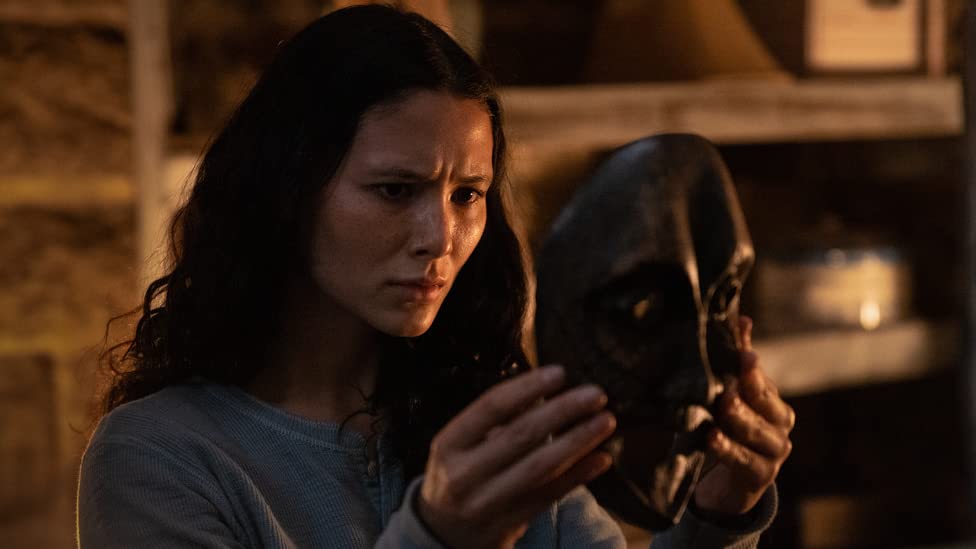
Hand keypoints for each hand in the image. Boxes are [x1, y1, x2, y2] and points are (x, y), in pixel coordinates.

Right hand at [418, 365, 615, 548]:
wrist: (442, 534)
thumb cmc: (457, 475)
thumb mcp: (459, 445)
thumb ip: (495, 420)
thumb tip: (542, 390)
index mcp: (448, 444)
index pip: (491, 407)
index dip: (527, 387)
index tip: (560, 373)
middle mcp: (464, 473)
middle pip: (520, 435)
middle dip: (562, 411)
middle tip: (596, 394)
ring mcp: (486, 502)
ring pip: (540, 467)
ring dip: (577, 441)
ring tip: (605, 421)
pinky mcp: (508, 524)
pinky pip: (549, 495)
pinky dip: (578, 475)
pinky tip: (601, 458)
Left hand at [693, 317, 794, 516]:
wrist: (734, 483)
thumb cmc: (735, 430)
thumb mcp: (737, 396)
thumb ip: (738, 362)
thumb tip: (742, 318)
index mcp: (774, 400)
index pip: (760, 377)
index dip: (749, 364)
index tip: (741, 352)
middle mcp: (780, 423)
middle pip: (763, 402)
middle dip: (747, 387)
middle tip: (731, 375)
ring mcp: (775, 451)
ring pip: (755, 430)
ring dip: (737, 417)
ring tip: (722, 405)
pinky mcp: (762, 476)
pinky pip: (745, 460)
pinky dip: (728, 449)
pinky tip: (712, 438)